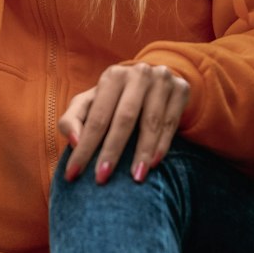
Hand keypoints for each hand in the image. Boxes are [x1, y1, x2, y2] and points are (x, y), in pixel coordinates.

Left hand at [58, 64, 191, 184]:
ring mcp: (163, 80)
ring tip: (135, 178)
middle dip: (112, 151)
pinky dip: (162, 146)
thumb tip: (74, 143)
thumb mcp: (89, 104)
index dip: (85, 146)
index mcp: (113, 76)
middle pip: (125, 118)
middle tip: (102, 178)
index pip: (98, 116)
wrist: (152, 81)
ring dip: (143, 153)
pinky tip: (152, 164)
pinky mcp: (181, 90)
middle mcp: (139, 74)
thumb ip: (72, 121)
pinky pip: (171, 123)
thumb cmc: (113, 99)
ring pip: (152, 122)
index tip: (73, 173)